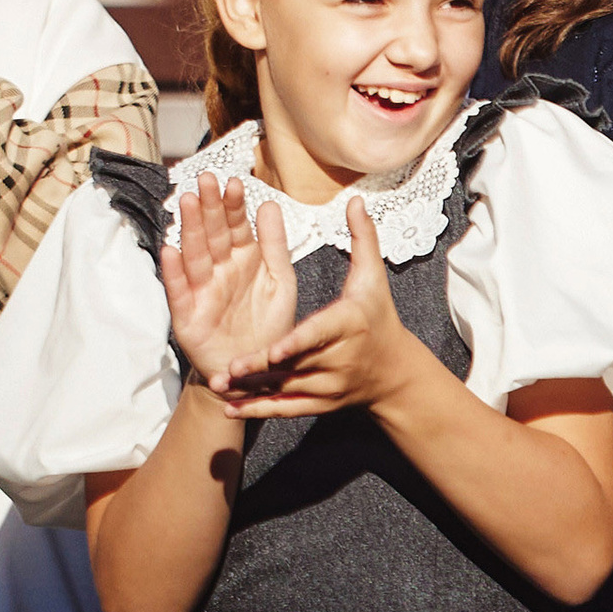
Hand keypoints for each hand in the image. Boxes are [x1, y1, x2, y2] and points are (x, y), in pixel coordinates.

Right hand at [159, 173, 299, 392]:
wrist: (255, 368)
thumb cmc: (269, 323)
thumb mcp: (280, 280)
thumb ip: (275, 244)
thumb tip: (268, 204)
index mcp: (244, 259)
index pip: (236, 226)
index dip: (234, 205)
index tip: (233, 181)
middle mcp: (220, 270)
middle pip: (212, 234)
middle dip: (209, 207)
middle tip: (205, 179)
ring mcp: (202, 291)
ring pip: (194, 255)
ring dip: (190, 229)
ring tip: (186, 203)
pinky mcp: (188, 315)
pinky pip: (180, 291)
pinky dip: (174, 273)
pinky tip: (169, 251)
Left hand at [212, 199, 424, 415]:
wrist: (392, 370)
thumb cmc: (377, 316)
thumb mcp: (373, 278)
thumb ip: (361, 239)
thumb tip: (353, 200)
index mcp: (349, 324)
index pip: (320, 334)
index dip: (297, 343)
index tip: (273, 349)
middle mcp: (340, 359)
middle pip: (297, 364)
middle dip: (261, 367)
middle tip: (229, 367)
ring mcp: (330, 386)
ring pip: (287, 388)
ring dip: (252, 390)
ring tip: (220, 385)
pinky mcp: (321, 404)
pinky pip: (286, 409)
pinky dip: (258, 411)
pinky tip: (231, 409)